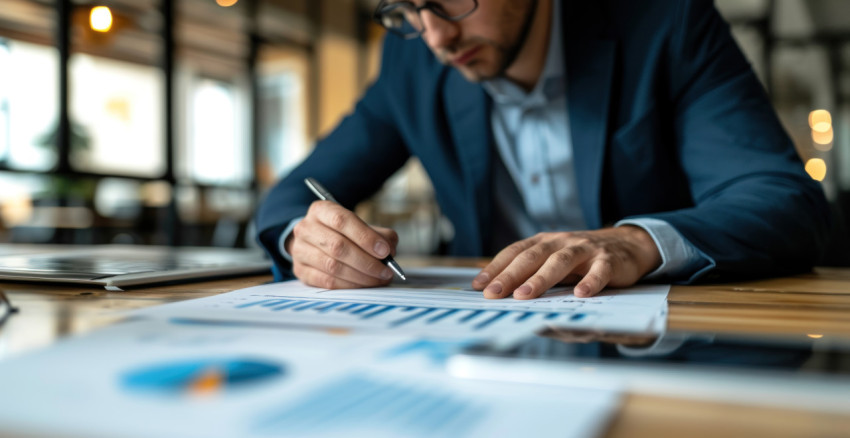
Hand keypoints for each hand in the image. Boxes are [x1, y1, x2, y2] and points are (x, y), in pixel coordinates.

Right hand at [286, 200, 398, 288]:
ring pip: (332, 266)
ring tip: (378, 279)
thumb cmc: (344, 233)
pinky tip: (363, 285)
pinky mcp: (300, 270)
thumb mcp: (362, 226)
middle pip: (337, 246)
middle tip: (385, 271)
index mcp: (321, 210)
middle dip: (366, 261)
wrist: (316, 241)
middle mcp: (306, 228)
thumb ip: (380, 235)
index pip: (342, 221)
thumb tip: (389, 251)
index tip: (384, 251)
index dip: (365, 237)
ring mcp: (300, 250)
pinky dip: (349, 285)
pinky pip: (327, 282)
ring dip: (360, 276)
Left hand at [471, 226, 661, 298]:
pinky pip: (599, 271)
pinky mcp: (609, 261)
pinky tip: (581, 294)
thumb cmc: (582, 257)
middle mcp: (562, 242)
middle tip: (493, 293)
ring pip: (561, 261)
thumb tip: (497, 291)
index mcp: (545, 242)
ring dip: (541, 278)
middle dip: (510, 275)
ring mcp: (586, 250)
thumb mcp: (554, 260)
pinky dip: (591, 282)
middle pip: (533, 257)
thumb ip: (531, 271)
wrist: (627, 245)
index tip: (478, 285)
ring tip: (524, 295)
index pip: (515, 252)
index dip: (496, 267)